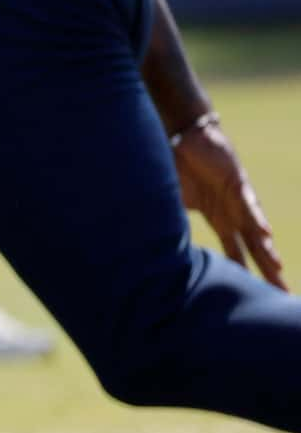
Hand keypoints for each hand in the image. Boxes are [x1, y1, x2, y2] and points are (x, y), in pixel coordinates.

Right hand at [176, 117, 285, 287]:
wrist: (187, 137)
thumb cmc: (180, 167)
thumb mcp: (173, 202)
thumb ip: (169, 224)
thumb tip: (150, 247)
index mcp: (219, 220)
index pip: (235, 252)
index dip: (243, 273)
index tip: (253, 295)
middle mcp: (232, 213)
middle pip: (254, 248)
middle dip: (267, 271)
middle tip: (282, 293)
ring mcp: (236, 199)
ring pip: (255, 230)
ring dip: (266, 250)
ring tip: (276, 268)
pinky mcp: (235, 182)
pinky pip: (246, 203)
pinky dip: (255, 219)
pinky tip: (264, 234)